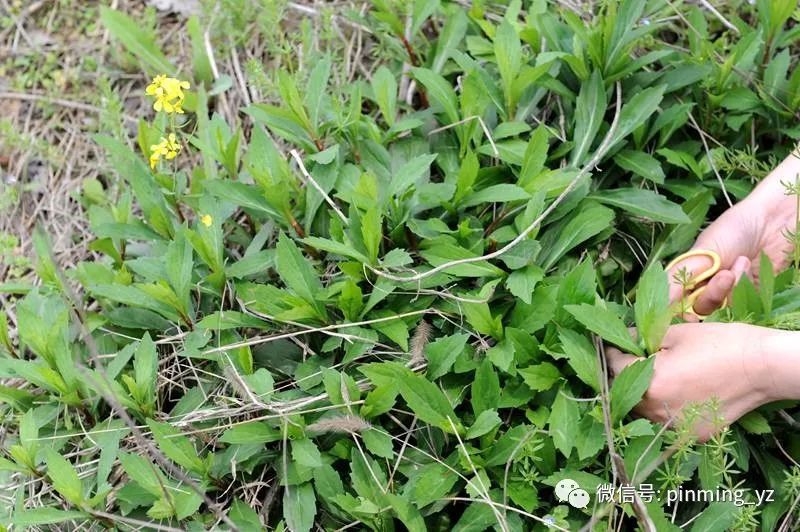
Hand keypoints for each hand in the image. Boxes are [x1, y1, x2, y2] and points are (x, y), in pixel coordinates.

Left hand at [605, 323, 775, 440]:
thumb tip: (625, 339)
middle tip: (633, 359)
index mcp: (650, 383)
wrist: (763, 367)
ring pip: (641, 411)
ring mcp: (673, 428)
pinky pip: (664, 423)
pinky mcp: (689, 436)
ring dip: (641, 394)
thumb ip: (642, 338)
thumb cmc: (721, 344)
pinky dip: (663, 409)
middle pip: (624, 393)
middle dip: (624, 375)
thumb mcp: (675, 333)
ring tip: (656, 376)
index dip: (613, 351)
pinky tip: (676, 393)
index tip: (616, 343)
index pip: (613, 366)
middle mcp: (656, 411)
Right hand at [667, 197, 793, 316]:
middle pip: (698, 310)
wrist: (771, 224)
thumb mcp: (700, 254)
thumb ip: (678, 279)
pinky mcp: (747, 298)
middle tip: (724, 275)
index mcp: (686, 277)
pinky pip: (741, 307)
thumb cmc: (731, 231)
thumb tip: (655, 305)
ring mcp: (726, 294)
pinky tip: (747, 266)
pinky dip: (744, 287)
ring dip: (731, 287)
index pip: (673, 305)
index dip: (677, 312)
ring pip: (720, 309)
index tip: (687, 312)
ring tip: (740, 261)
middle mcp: (703, 288)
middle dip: (712, 294)